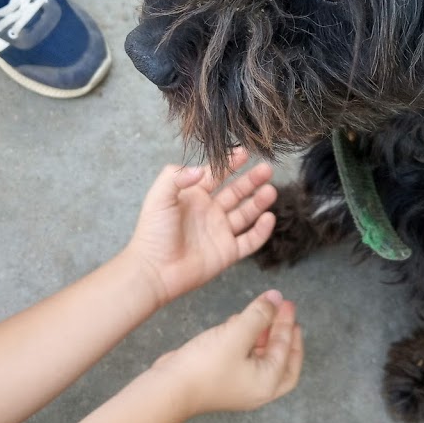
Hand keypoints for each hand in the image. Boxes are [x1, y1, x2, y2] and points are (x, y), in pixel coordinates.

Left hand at [123, 149, 277, 307]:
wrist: (154, 270)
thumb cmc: (153, 232)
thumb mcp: (159, 197)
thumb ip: (176, 177)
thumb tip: (201, 169)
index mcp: (194, 197)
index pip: (217, 176)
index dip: (230, 164)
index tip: (245, 152)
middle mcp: (210, 212)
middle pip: (236, 192)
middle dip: (252, 180)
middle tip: (266, 169)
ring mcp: (220, 232)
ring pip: (246, 214)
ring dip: (259, 202)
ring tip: (270, 191)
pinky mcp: (228, 252)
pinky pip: (250, 240)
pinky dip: (261, 231)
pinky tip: (268, 218)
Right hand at [153, 291, 302, 414]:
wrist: (169, 387)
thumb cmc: (206, 365)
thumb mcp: (237, 334)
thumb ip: (259, 315)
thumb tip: (276, 297)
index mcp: (268, 382)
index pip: (287, 351)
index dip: (287, 323)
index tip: (287, 302)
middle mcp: (257, 387)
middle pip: (281, 359)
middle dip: (283, 335)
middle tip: (284, 313)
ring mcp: (239, 384)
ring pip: (260, 357)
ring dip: (262, 335)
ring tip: (261, 313)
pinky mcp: (222, 377)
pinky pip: (242, 356)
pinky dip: (245, 339)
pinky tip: (238, 323)